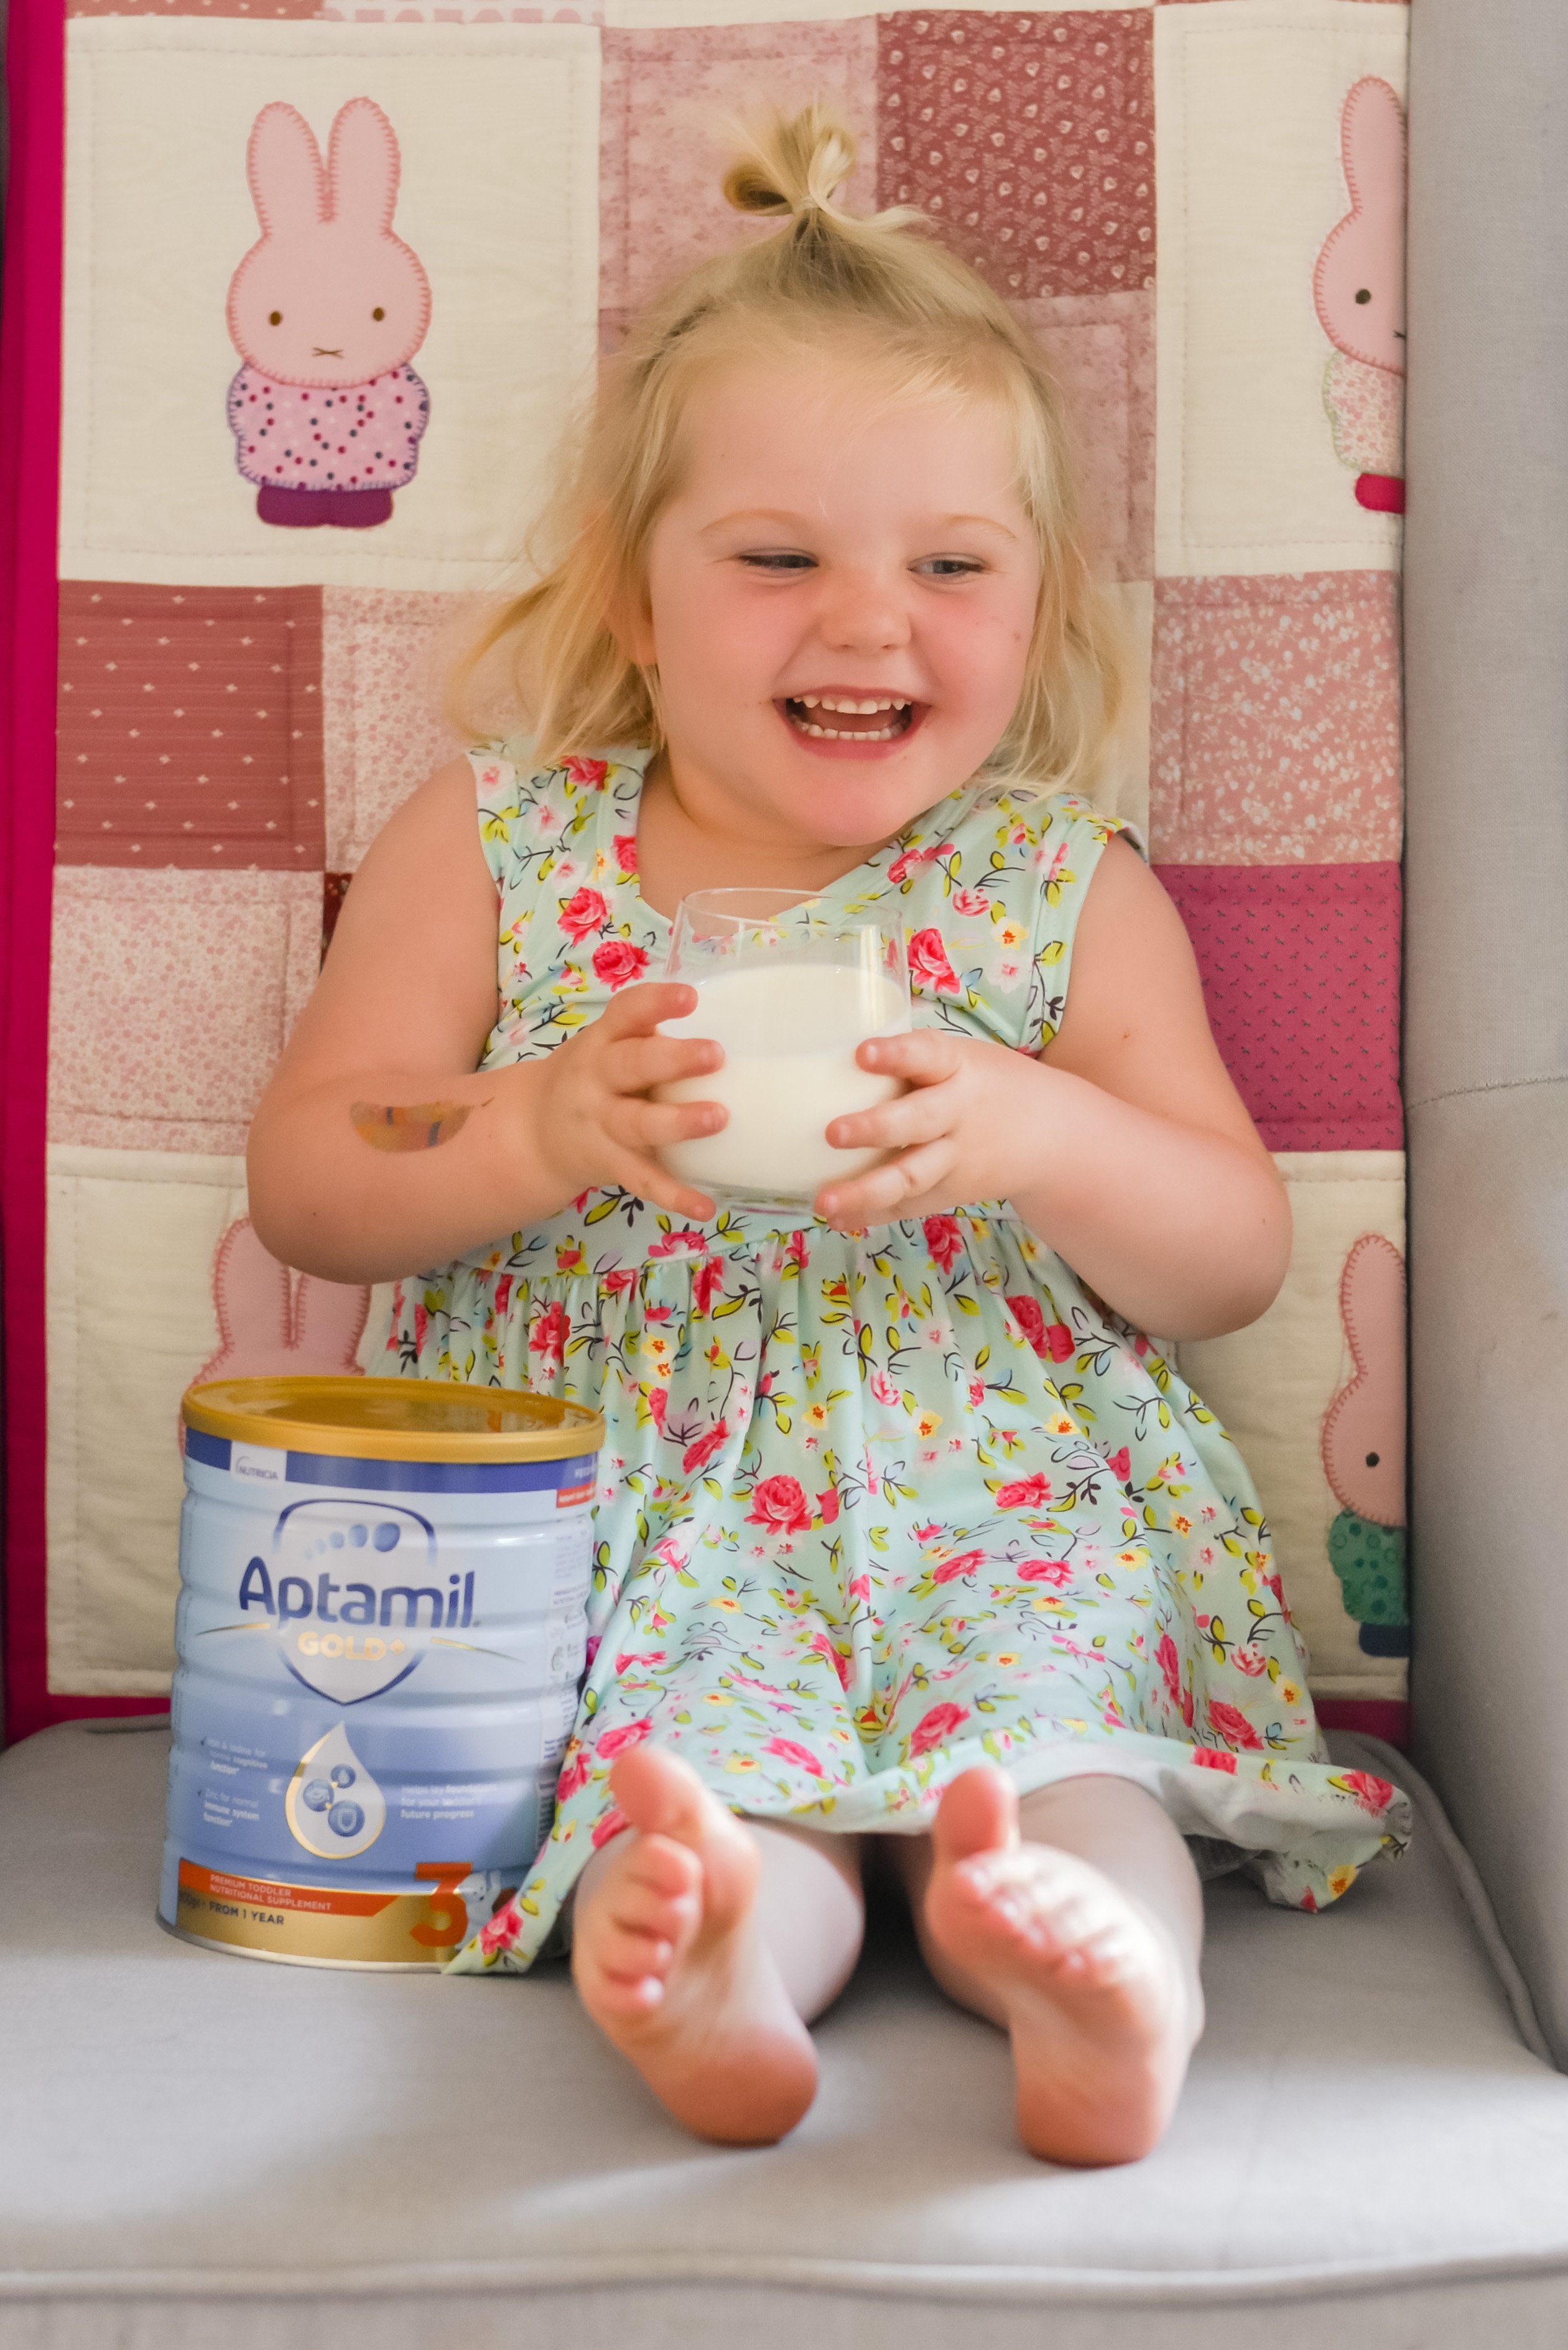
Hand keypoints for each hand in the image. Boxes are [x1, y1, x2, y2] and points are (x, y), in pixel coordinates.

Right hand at [528, 983, 724, 1221]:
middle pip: (630, 1066)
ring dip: (677, 1122)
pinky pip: (643, 1181)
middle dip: (672, 1060)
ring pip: (637, 1124)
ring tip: (717, 1118)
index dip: (655, 1003)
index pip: (625, 1013)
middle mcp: (597, 1079)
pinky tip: (705, 1207)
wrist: (532, 1132)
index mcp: (602, 1041)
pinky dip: (673, 1195)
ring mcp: (601, 1124)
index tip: (689, 997)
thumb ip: (650, 1039)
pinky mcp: (610, 1164)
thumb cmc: (594, 1079)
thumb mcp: (606, 1047)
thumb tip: (740, 1031)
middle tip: (715, 1055)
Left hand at [814, 1030, 1052, 1230]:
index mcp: (960, 1068)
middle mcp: (959, 1115)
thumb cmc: (988, 1085)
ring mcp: (956, 1160)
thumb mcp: (963, 1058)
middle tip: (833, 1132)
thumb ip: (912, 1058)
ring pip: (912, 1178)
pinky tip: (837, 1219)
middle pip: (920, 1123)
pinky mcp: (950, 1192)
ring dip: (866, 1191)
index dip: (897, 1055)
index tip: (862, 1053)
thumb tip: (835, 1044)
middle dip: (876, 1128)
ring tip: (823, 1201)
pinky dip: (872, 1214)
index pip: (928, 1055)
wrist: (1053, 1137)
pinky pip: (909, 1206)